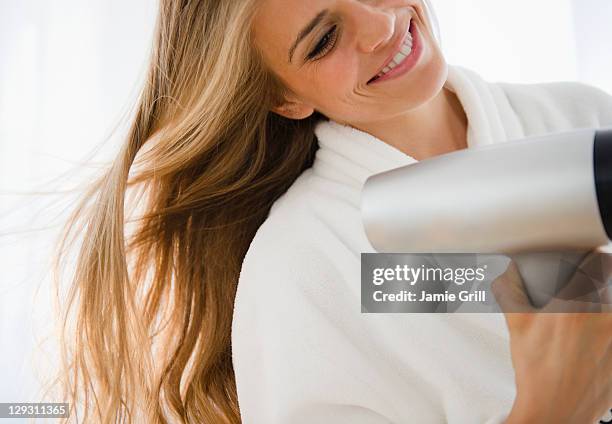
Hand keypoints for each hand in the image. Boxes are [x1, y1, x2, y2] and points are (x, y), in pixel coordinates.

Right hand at [492, 252, 611, 422]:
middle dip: (594, 288)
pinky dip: (605, 332)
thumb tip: (504, 272)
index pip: (602, 262)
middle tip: (576, 298)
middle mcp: (604, 319)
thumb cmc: (537, 371)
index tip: (587, 262)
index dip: (593, 259)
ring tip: (580, 326)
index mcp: (577, 306)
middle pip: (610, 285)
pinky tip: (588, 345)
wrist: (555, 410)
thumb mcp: (517, 325)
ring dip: (601, 310)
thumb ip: (508, 291)